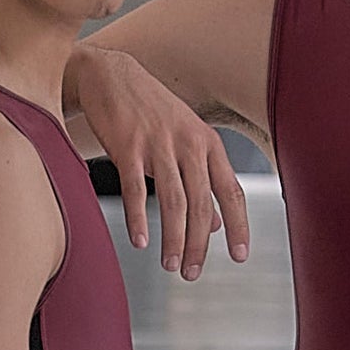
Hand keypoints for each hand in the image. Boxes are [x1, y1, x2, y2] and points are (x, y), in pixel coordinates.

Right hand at [74, 47, 249, 281]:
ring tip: (171, 265)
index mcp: (207, 144)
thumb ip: (202, 180)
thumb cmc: (150, 111)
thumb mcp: (184, 140)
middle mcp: (188, 144)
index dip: (239, 226)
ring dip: (174, 239)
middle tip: (191, 274)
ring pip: (173, 201)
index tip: (240, 257)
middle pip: (202, 204)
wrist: (109, 75)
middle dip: (199, 244)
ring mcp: (158, 144)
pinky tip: (140, 242)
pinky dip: (138, 219)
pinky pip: (135, 189)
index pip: (232, 191)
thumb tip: (217, 223)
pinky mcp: (127, 145)